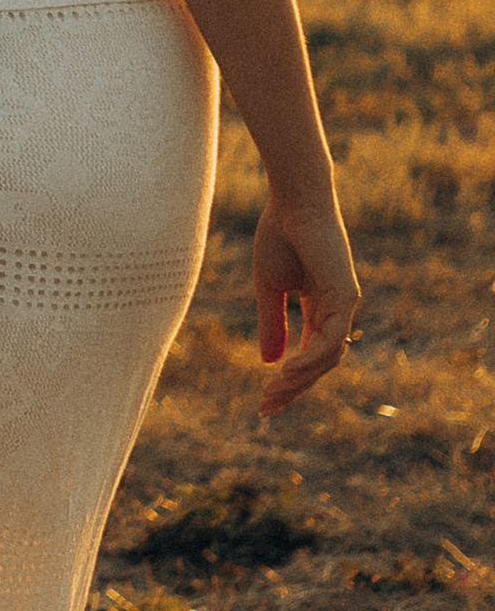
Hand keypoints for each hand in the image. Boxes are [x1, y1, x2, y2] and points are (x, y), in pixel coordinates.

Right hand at [253, 190, 357, 411]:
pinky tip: (287, 370)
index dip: (289, 380)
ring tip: (272, 392)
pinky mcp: (345, 297)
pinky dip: (310, 359)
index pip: (309, 354)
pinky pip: (330, 340)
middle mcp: (337, 310)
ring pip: (328, 358)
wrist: (292, 202)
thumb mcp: (269, 289)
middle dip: (293, 388)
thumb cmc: (280, 236)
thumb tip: (271, 363)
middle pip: (320, 364)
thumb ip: (272, 324)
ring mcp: (344, 304)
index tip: (264, 401)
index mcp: (319, 307)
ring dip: (300, 379)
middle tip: (266, 408)